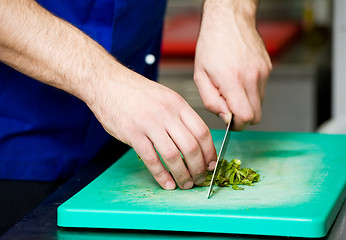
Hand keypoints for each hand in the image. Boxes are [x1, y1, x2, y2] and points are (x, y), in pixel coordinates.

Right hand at [88, 70, 216, 189]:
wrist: (108, 82)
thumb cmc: (137, 92)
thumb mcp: (165, 96)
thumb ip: (180, 116)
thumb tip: (195, 140)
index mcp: (178, 104)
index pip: (202, 132)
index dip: (210, 153)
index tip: (212, 164)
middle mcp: (166, 113)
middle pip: (191, 147)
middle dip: (199, 168)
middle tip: (200, 179)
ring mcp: (149, 123)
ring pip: (173, 156)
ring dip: (182, 175)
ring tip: (185, 184)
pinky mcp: (132, 134)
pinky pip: (151, 160)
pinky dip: (161, 175)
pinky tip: (167, 183)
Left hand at [194, 0, 271, 130]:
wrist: (229, 20)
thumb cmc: (211, 45)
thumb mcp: (200, 75)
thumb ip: (211, 101)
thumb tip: (225, 118)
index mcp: (233, 80)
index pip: (246, 117)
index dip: (237, 124)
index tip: (229, 120)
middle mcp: (252, 77)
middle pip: (257, 116)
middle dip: (243, 117)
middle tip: (229, 106)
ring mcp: (262, 72)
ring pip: (260, 104)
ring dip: (247, 103)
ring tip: (232, 87)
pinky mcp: (268, 68)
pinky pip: (262, 90)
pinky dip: (251, 91)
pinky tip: (239, 78)